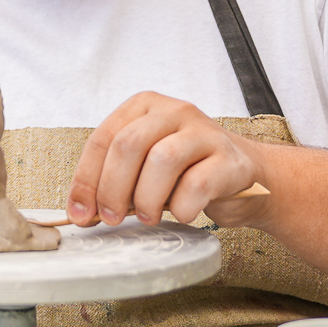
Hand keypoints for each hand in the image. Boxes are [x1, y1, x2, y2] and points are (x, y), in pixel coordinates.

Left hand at [68, 92, 265, 226]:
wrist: (248, 179)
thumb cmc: (188, 173)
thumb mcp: (144, 168)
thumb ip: (115, 179)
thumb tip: (80, 211)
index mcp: (144, 107)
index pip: (103, 139)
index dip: (86, 179)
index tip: (79, 212)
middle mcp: (174, 111)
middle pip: (128, 145)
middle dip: (112, 189)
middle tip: (111, 219)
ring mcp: (204, 131)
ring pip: (161, 160)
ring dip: (147, 199)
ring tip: (148, 217)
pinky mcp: (230, 159)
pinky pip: (196, 185)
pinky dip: (182, 208)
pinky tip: (182, 214)